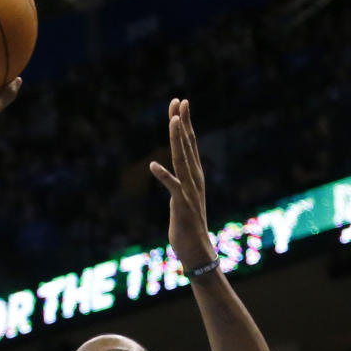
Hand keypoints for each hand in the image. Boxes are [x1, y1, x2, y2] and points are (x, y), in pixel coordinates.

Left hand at [150, 98, 216, 273]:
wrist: (197, 249)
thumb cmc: (188, 226)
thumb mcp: (183, 198)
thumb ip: (180, 182)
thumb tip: (172, 170)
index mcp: (195, 175)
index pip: (190, 143)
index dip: (186, 122)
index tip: (181, 103)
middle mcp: (195, 179)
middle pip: (187, 145)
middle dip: (182, 122)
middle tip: (178, 100)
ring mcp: (190, 191)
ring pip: (182, 160)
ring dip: (177, 140)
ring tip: (173, 121)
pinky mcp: (182, 205)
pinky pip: (172, 187)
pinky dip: (163, 176)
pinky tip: (152, 165)